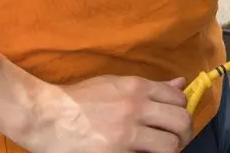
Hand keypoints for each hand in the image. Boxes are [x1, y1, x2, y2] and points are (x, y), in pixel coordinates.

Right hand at [18, 75, 192, 152]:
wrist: (45, 115)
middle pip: (181, 122)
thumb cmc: (78, 99)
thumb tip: (179, 84)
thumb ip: (149, 87)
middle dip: (184, 134)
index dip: (181, 112)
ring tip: (158, 151)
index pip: (178, 99)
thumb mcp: (114, 83)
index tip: (174, 121)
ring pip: (170, 146)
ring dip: (169, 150)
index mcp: (136, 88)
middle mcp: (135, 108)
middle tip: (175, 140)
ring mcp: (126, 134)